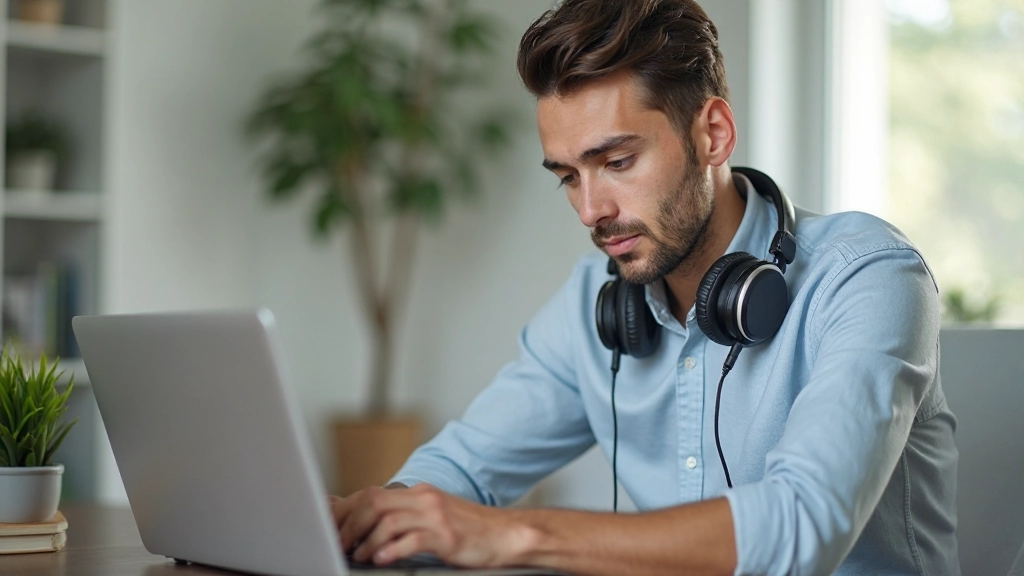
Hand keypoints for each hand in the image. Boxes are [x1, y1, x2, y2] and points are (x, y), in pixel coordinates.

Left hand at [329, 483, 533, 567]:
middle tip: (340, 544)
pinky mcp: (446, 535)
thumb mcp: (433, 516)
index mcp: (419, 493)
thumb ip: (404, 516)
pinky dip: (391, 550)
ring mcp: (436, 516)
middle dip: (349, 525)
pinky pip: (411, 539)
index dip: (345, 510)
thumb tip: (368, 525)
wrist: (506, 534)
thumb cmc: (469, 530)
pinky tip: (382, 559)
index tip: (330, 526)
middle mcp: (424, 499)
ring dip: (367, 541)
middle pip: (373, 503)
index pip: (371, 494)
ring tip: (360, 555)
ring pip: (387, 520)